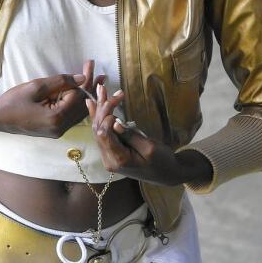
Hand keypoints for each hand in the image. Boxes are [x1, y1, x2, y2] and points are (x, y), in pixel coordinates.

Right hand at [0, 60, 99, 137]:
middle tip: (101, 73)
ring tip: (97, 81)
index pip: (78, 97)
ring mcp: (57, 131)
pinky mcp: (54, 130)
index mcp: (56, 118)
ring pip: (79, 113)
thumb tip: (82, 78)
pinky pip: (71, 116)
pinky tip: (83, 93)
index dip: (86, 80)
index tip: (90, 65)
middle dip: (91, 88)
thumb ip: (60, 82)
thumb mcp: (36, 87)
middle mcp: (60, 128)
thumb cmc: (13, 101)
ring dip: (87, 96)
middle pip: (82, 106)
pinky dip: (78, 104)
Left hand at [87, 83, 212, 186]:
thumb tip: (115, 123)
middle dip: (100, 109)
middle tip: (102, 88)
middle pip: (98, 131)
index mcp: (118, 159)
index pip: (104, 134)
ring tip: (98, 91)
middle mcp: (109, 160)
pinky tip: (93, 105)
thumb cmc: (162, 161)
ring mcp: (109, 157)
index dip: (106, 115)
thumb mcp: (150, 147)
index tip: (117, 99)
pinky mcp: (112, 153)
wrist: (167, 174)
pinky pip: (103, 134)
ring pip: (98, 131)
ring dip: (98, 111)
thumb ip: (130, 136)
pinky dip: (100, 118)